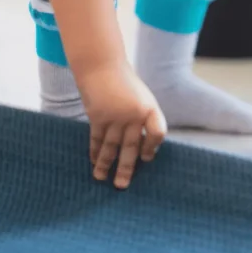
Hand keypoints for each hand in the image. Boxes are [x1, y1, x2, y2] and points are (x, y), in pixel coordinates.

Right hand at [79, 62, 167, 188]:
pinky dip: (95, 152)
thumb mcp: (142, 98)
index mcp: (150, 108)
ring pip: (111, 146)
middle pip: (131, 146)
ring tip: (102, 179)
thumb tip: (142, 149)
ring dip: (106, 164)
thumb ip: (144, 120)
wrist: (103, 66)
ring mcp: (115, 116)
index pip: (158, 132)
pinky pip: (97, 139)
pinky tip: (94, 163)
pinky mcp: (98, 117)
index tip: (147, 158)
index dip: (153, 146)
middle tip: (122, 186)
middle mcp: (134, 114)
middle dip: (126, 167)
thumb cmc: (125, 85)